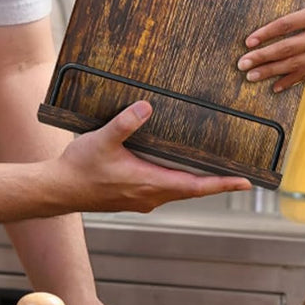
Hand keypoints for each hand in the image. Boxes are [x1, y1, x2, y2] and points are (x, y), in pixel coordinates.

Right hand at [56, 101, 250, 212]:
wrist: (57, 190)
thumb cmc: (80, 169)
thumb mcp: (103, 140)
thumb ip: (126, 123)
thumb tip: (147, 106)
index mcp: (149, 184)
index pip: (196, 186)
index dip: (223, 183)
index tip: (246, 182)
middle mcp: (150, 196)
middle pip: (193, 190)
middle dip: (218, 182)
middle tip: (242, 176)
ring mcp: (141, 199)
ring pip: (178, 191)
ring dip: (198, 182)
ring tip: (216, 171)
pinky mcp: (132, 197)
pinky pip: (164, 190)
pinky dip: (179, 181)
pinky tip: (177, 168)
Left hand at [237, 0, 304, 91]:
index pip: (289, 23)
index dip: (267, 32)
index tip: (250, 39)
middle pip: (287, 48)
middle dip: (262, 57)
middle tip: (242, 64)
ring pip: (294, 64)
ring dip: (270, 71)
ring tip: (250, 77)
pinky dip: (290, 81)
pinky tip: (275, 87)